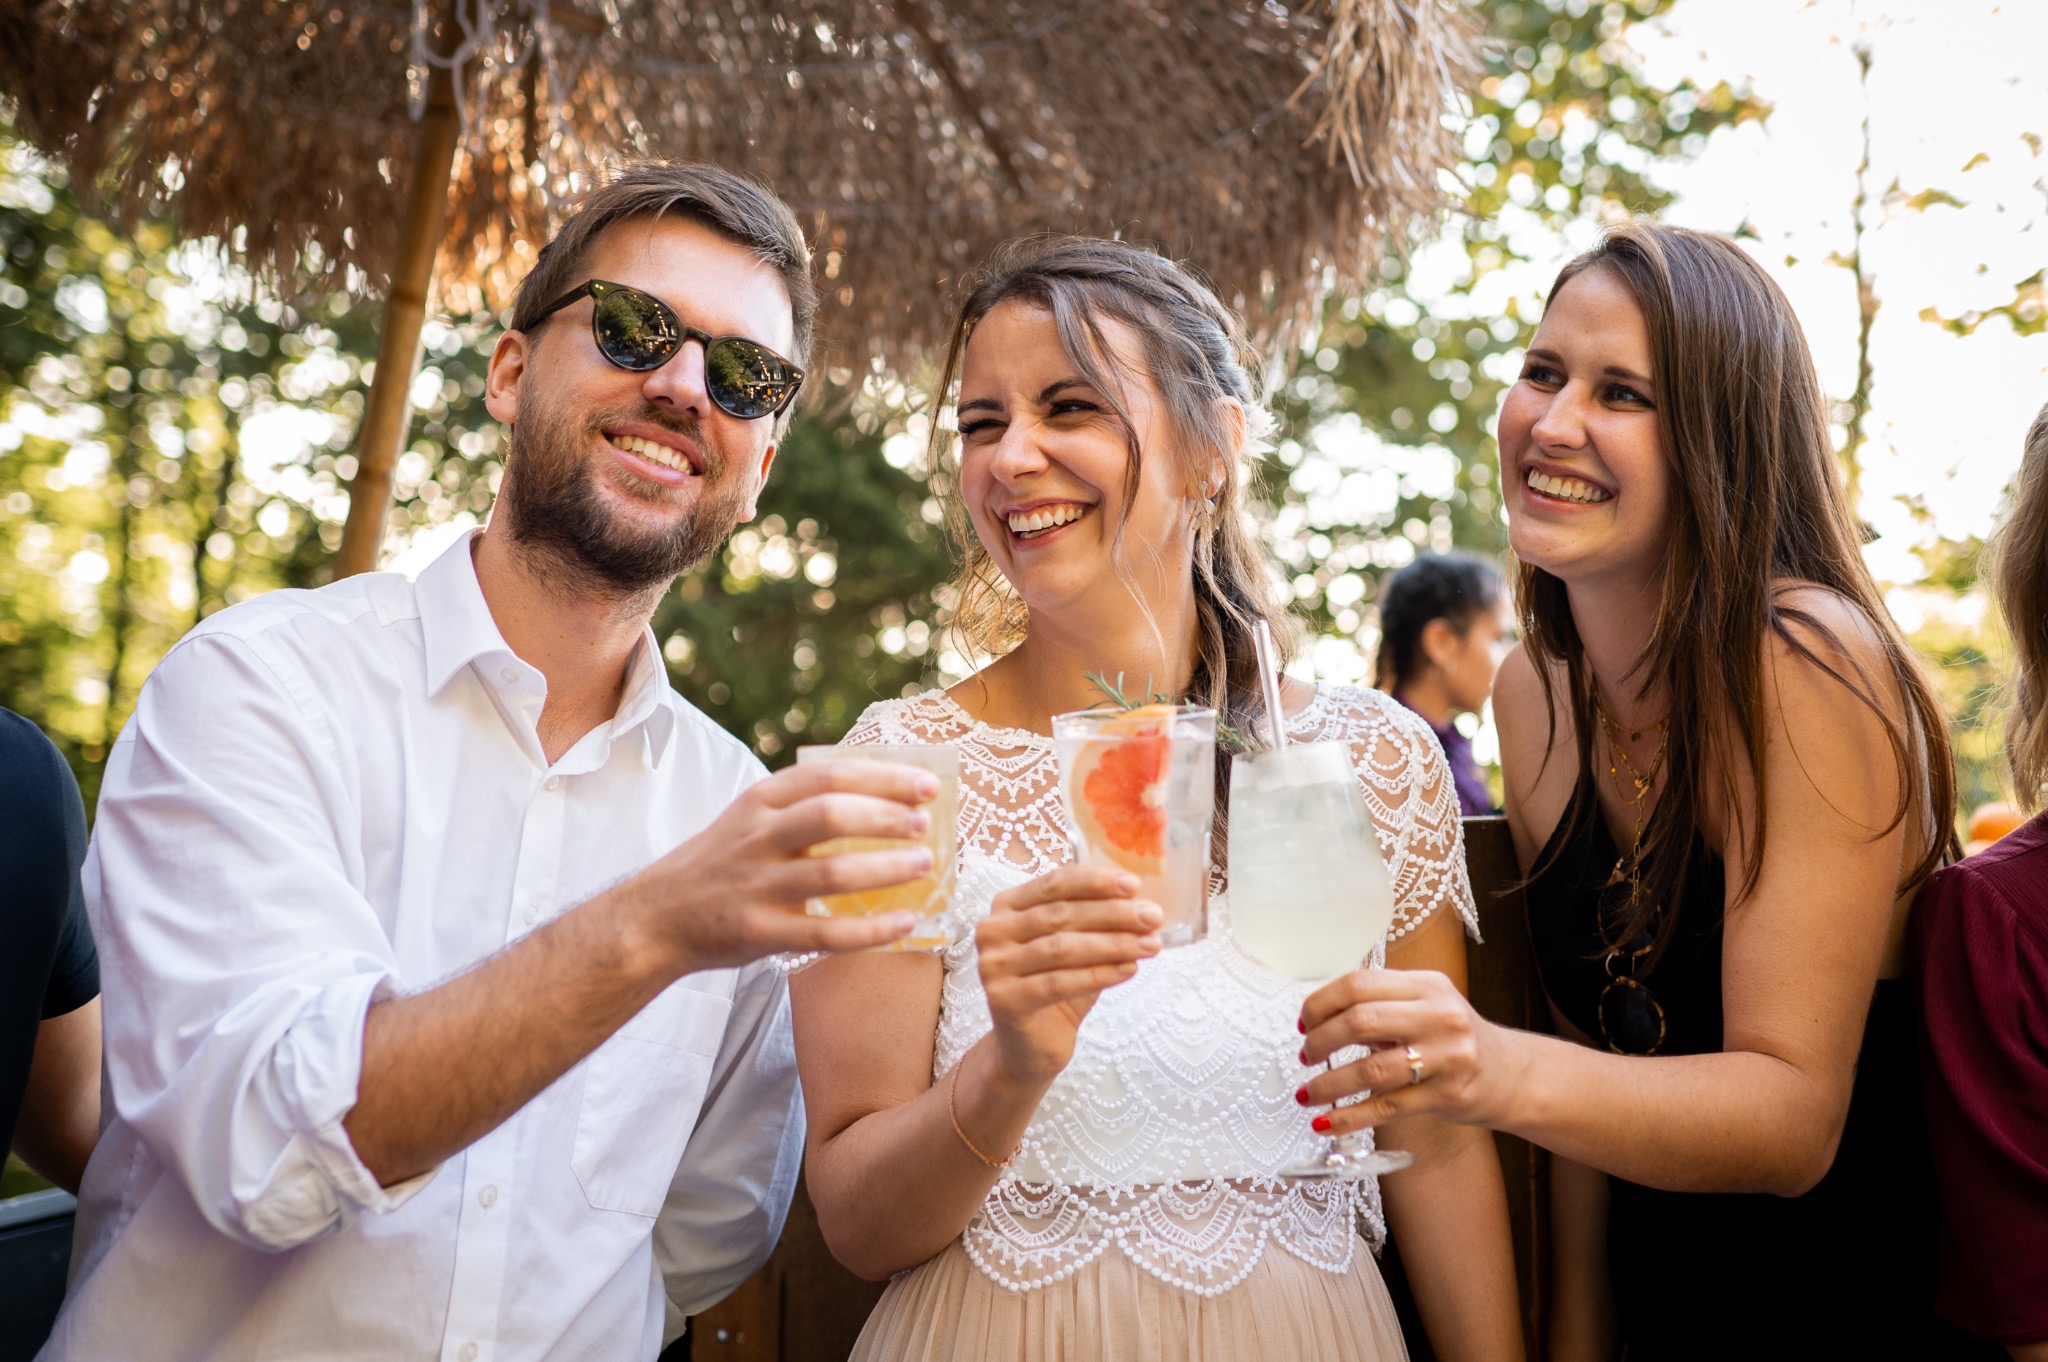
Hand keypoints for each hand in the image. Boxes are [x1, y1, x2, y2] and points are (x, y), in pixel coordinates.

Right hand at [621, 758, 940, 972]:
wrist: (655, 918)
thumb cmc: (720, 863)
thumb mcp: (751, 818)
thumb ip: (803, 805)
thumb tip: (888, 797)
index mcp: (760, 800)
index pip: (829, 775)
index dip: (884, 777)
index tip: (927, 784)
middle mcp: (758, 837)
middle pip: (832, 815)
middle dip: (887, 817)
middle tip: (925, 826)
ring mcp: (757, 886)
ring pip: (833, 874)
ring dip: (887, 869)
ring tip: (924, 866)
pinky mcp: (759, 932)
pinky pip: (825, 933)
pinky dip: (871, 930)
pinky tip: (904, 923)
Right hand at [976, 865, 1164, 1085]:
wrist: (1032, 1044)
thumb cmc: (1056, 985)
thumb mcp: (1075, 944)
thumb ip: (1096, 921)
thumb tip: (1143, 905)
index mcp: (1007, 905)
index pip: (1055, 883)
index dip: (1096, 881)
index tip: (1135, 885)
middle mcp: (992, 931)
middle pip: (1061, 915)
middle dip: (1113, 914)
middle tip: (1152, 917)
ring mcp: (993, 966)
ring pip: (1062, 948)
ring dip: (1113, 944)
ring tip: (1150, 945)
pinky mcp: (1004, 1000)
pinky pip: (1059, 983)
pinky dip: (1099, 974)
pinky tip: (1129, 969)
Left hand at [1298, 968, 1517, 1133]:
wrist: (1512, 1074)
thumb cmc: (1453, 1037)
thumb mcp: (1426, 1004)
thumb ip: (1381, 1002)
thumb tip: (1317, 1017)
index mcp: (1426, 985)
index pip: (1359, 984)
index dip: (1322, 1004)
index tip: (1305, 1023)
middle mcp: (1439, 1016)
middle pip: (1361, 1021)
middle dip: (1321, 1041)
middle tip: (1306, 1055)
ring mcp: (1447, 1057)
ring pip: (1371, 1070)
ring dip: (1328, 1085)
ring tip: (1307, 1093)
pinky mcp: (1447, 1096)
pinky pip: (1387, 1107)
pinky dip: (1349, 1118)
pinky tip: (1326, 1123)